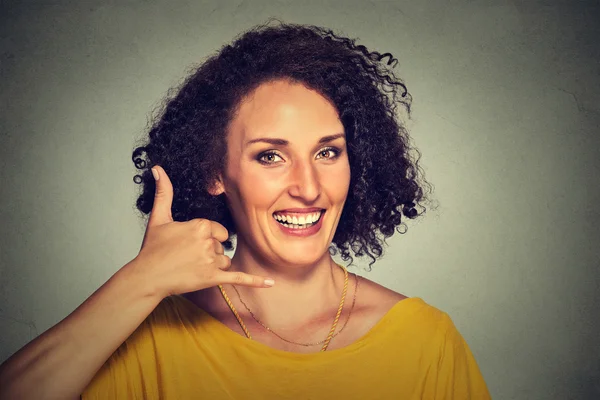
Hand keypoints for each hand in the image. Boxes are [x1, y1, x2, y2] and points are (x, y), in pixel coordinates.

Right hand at [133, 165, 273, 298]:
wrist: (147, 277)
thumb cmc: (152, 249)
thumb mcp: (159, 218)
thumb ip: (163, 192)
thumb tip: (157, 168)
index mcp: (200, 225)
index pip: (217, 230)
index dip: (205, 238)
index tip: (187, 244)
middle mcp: (208, 241)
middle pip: (221, 245)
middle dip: (209, 252)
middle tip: (187, 257)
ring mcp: (211, 260)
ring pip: (225, 261)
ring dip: (213, 266)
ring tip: (192, 268)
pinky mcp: (213, 278)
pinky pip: (239, 278)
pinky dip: (255, 281)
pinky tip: (271, 282)